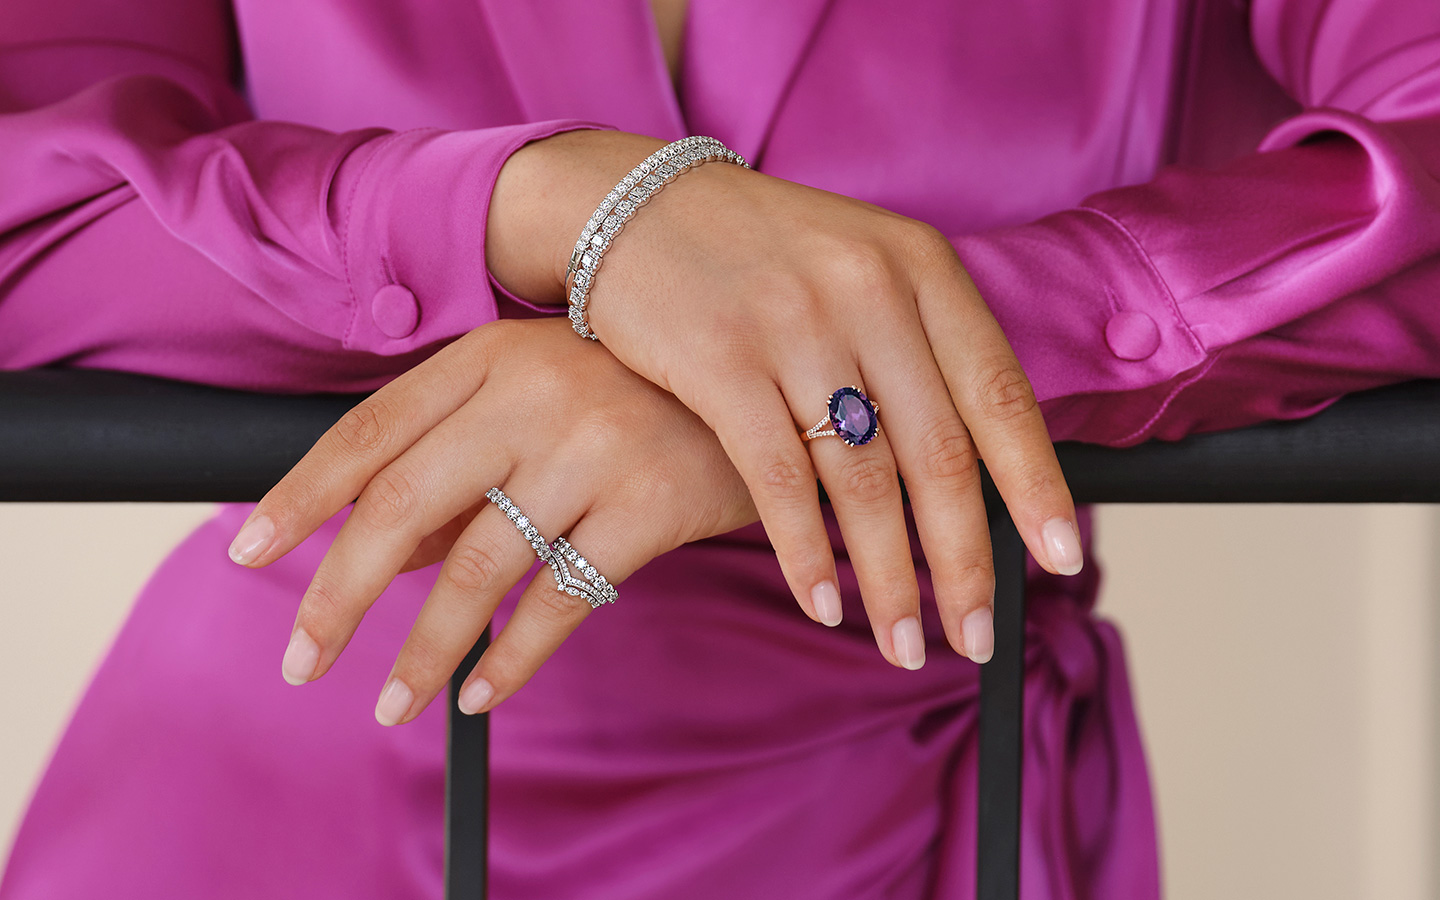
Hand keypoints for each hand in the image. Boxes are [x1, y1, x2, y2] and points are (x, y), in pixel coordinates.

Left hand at [225, 317, 754, 723]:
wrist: (770, 387)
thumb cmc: (641, 395)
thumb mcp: (538, 404)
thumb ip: (458, 471)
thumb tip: (382, 561)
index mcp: (489, 357)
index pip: (368, 431)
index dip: (301, 496)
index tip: (249, 551)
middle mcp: (532, 393)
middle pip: (404, 504)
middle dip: (339, 593)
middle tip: (302, 659)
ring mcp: (593, 447)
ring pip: (478, 564)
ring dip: (424, 648)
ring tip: (388, 700)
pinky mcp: (649, 504)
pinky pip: (562, 598)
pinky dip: (515, 657)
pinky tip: (482, 692)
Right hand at [487, 129, 1081, 666]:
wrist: (630, 205)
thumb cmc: (756, 254)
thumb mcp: (858, 268)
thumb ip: (916, 349)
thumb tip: (973, 469)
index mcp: (920, 267)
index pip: (1000, 394)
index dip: (1035, 486)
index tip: (1061, 558)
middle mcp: (869, 290)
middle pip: (939, 455)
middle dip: (963, 564)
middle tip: (974, 636)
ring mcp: (795, 324)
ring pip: (864, 482)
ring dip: (888, 579)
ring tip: (903, 643)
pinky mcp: (721, 361)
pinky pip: (780, 482)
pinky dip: (806, 554)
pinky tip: (822, 602)